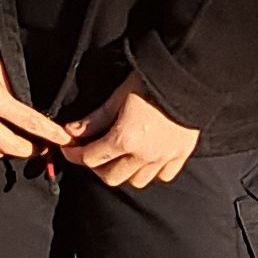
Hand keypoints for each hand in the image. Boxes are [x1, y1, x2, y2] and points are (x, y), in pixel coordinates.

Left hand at [56, 79, 200, 185]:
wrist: (187, 76)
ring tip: (120, 156)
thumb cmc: (151, 81)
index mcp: (125, 139)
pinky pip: (163, 176)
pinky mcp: (181, 155)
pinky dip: (151, 171)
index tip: (70, 148)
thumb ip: (95, 118)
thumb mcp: (117, 97)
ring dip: (123, 172)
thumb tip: (72, 132)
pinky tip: (146, 158)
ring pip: (137, 181)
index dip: (74, 154)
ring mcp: (164, 158)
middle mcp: (144, 155)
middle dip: (97, 167)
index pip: (90, 158)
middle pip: (111, 177)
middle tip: (93, 152)